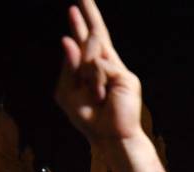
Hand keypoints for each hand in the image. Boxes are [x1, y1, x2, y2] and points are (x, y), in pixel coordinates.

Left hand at [55, 0, 142, 143]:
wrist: (111, 137)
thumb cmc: (90, 119)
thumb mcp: (68, 93)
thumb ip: (68, 67)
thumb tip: (68, 39)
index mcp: (92, 70)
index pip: (85, 41)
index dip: (80, 23)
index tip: (75, 7)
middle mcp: (107, 66)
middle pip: (97, 34)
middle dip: (89, 13)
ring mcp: (118, 71)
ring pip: (93, 51)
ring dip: (87, 72)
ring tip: (96, 95)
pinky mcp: (126, 77)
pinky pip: (99, 66)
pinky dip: (94, 81)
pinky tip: (101, 95)